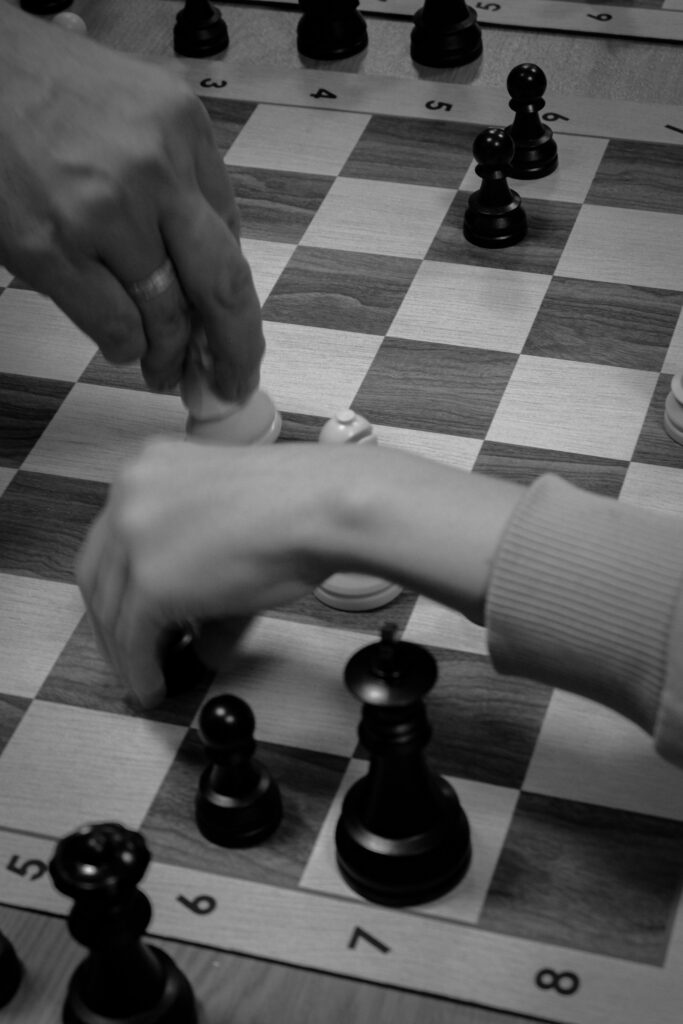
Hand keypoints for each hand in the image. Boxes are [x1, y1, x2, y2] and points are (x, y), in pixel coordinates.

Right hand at [0, 7, 262, 397]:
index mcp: (182, 128)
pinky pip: (113, 326)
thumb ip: (178, 174)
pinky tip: (124, 346)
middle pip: (221, 286)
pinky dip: (124, 347)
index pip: (232, 235)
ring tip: (164, 370)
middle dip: (235, 350)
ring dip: (169, 357)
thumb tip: (202, 260)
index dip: (237, 298)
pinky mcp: (49, 249)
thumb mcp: (137, 106)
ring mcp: (102, 213)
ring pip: (166, 317)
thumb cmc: (44, 85)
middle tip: (234, 384)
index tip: (238, 332)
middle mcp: (153, 170)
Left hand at [76, 440, 333, 706]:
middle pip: (99, 572)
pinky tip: (153, 685)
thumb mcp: (232, 519)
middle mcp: (129, 492)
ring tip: (146, 677)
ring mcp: (134, 535)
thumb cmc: (300, 504)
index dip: (119, 583)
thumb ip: (201, 567)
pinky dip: (139, 668)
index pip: (111, 536)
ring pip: (110, 608)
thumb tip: (197, 637)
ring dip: (125, 651)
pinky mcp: (150, 581)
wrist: (321, 506)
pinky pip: (132, 636)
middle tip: (132, 652)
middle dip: (112, 620)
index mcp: (148, 465)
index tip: (128, 611)